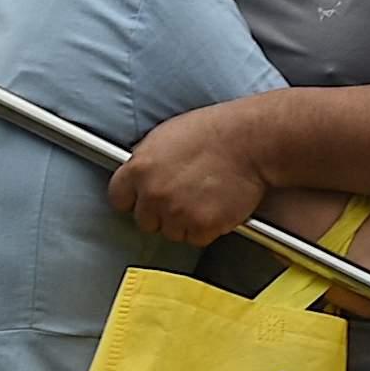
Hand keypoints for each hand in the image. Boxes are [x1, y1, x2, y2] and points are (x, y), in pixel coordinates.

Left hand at [108, 101, 271, 246]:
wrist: (250, 140)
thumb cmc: (214, 131)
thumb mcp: (165, 135)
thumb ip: (146, 161)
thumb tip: (138, 177)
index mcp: (140, 168)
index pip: (118, 198)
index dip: (134, 199)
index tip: (144, 199)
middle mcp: (153, 194)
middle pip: (145, 221)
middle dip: (161, 213)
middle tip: (184, 196)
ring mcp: (176, 212)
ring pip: (172, 233)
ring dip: (185, 222)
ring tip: (204, 198)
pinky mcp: (201, 226)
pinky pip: (197, 238)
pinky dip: (207, 228)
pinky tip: (216, 205)